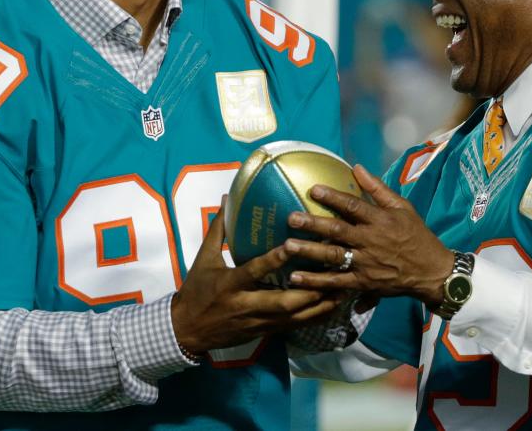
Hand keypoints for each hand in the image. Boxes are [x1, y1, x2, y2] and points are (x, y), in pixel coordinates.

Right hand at [171, 198, 343, 355]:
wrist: (187, 331)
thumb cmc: (196, 291)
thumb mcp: (203, 259)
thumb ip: (218, 229)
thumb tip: (226, 198)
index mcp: (230, 284)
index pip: (255, 270)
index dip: (275, 260)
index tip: (294, 244)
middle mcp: (247, 305)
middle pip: (283, 301)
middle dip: (310, 290)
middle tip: (333, 272)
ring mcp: (258, 322)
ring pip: (294, 317)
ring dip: (320, 305)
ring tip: (344, 289)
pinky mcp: (265, 332)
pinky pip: (294, 327)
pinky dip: (315, 318)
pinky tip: (333, 307)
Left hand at [283, 164, 453, 307]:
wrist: (431, 271)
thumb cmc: (416, 235)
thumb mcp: (403, 207)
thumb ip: (378, 188)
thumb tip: (357, 167)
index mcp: (380, 220)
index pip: (353, 206)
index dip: (333, 197)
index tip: (312, 189)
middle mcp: (371, 241)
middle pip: (338, 231)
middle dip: (313, 224)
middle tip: (291, 218)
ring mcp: (366, 263)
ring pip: (334, 256)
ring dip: (310, 251)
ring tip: (287, 246)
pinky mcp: (363, 282)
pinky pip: (336, 282)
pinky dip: (316, 281)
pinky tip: (296, 277)